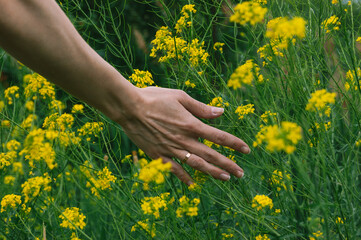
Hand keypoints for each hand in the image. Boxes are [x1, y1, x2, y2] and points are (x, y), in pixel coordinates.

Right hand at [119, 86, 249, 184]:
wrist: (129, 108)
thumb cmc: (155, 98)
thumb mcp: (180, 97)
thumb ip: (201, 108)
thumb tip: (221, 113)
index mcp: (191, 124)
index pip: (218, 137)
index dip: (234, 144)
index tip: (246, 150)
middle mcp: (184, 140)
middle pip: (211, 155)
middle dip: (228, 165)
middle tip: (240, 174)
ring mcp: (171, 150)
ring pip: (196, 165)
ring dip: (212, 173)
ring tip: (226, 179)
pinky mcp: (158, 155)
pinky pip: (174, 170)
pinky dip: (184, 177)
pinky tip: (193, 184)